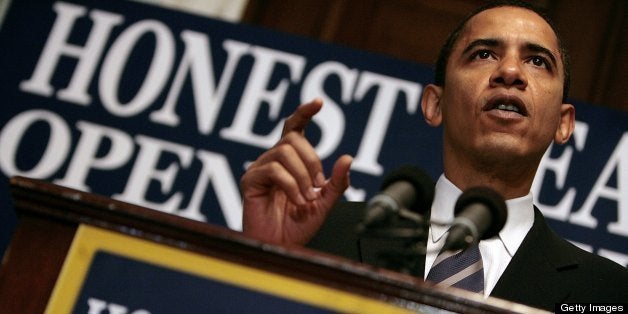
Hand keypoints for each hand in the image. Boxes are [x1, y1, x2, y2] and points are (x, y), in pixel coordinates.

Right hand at [240, 98, 351, 244]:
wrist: (281, 247)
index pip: (295, 128)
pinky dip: (291, 185)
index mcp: (290, 161)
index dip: (305, 112)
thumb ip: (336, 182)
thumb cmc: (298, 226)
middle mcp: (273, 159)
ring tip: (305, 199)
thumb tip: (348, 157)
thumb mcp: (325, 203)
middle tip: (317, 188)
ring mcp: (260, 168)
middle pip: (293, 138)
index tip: (318, 102)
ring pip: (284, 152)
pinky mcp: (250, 180)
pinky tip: (296, 201)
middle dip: (312, 161)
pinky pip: (274, 169)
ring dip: (302, 177)